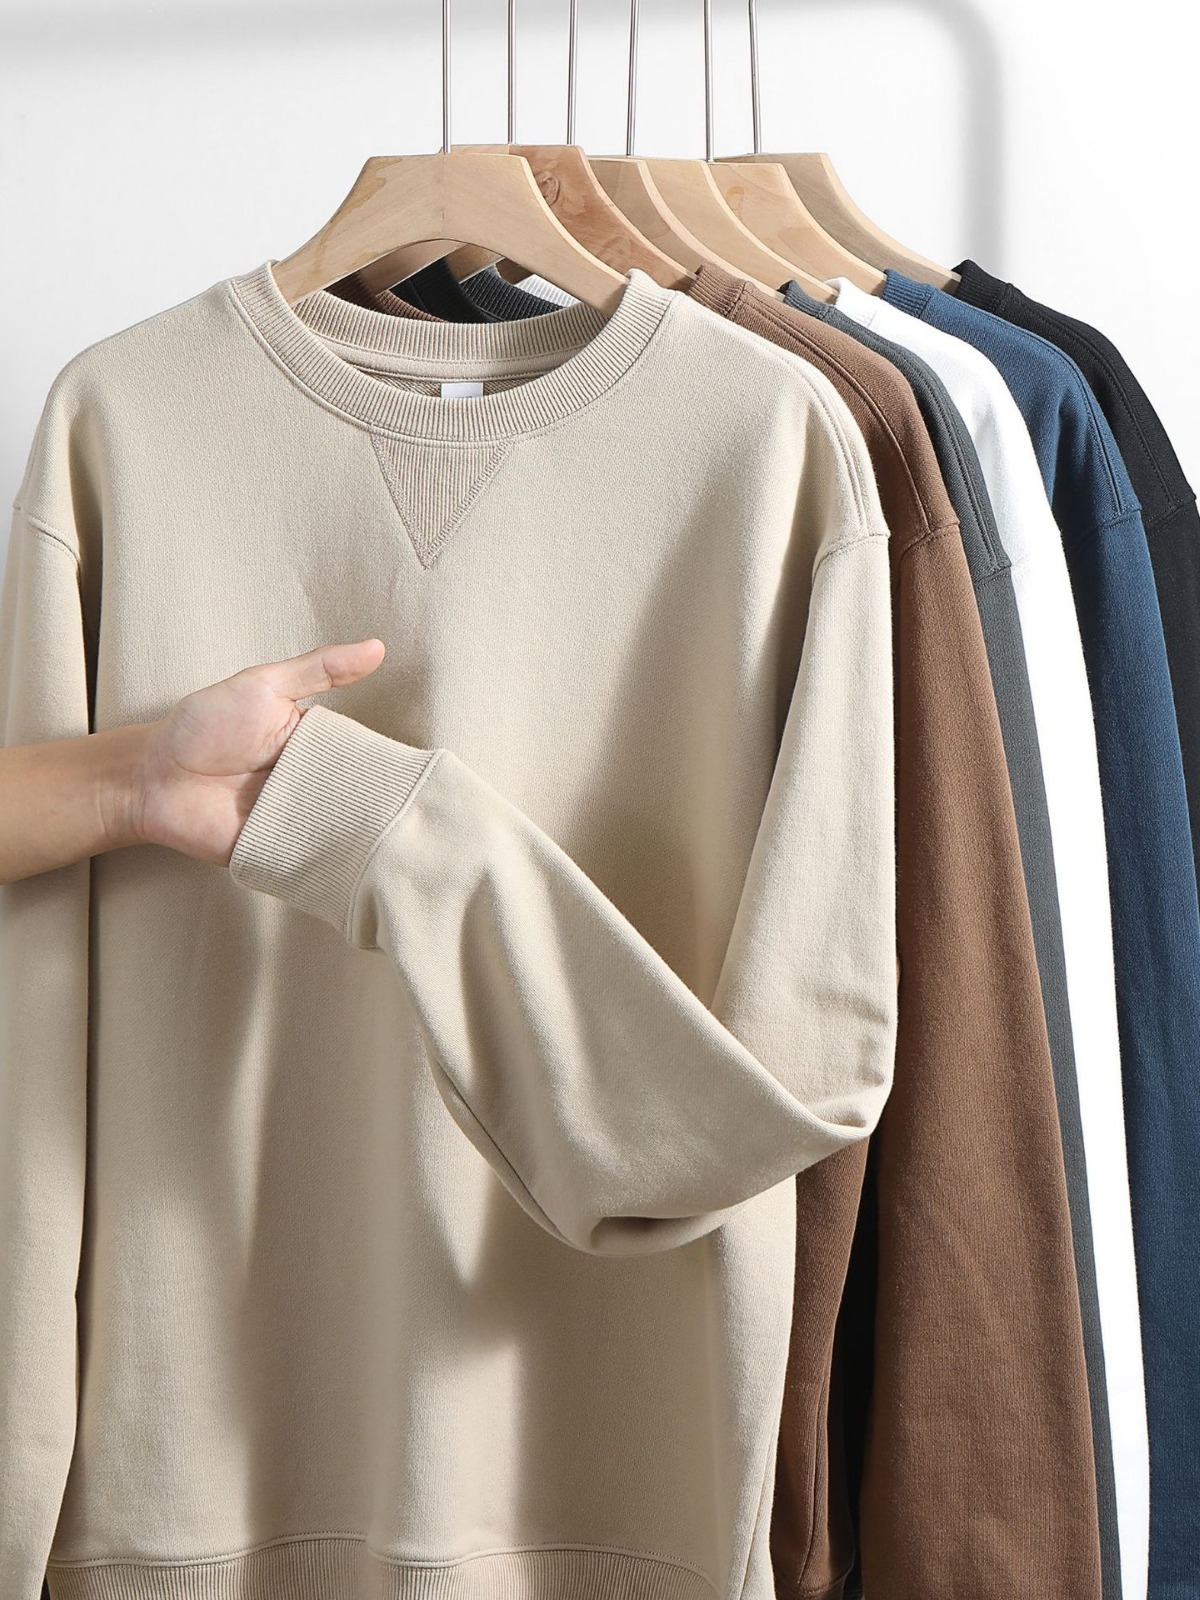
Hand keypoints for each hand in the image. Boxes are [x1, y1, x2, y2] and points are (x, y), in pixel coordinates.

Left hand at [131, 639, 386, 865]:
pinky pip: (315, 860)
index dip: (387, 762)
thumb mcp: (263, 687)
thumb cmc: (202, 726)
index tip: (419, 769)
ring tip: (388, 837)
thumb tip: (377, 647)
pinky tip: (355, 862)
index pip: (364, 755)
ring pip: (344, 831)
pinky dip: (331, 862)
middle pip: (360, 797)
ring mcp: (298, 821)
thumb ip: (319, 669)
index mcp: (316, 745)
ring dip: (359, 834)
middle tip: (404, 807)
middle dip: (379, 803)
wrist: (152, 778)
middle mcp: (312, 784)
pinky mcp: (280, 853)